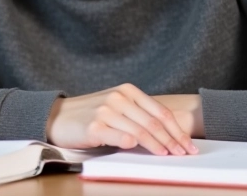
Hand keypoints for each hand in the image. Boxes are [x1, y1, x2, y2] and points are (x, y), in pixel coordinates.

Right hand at [45, 83, 198, 155]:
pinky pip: (119, 136)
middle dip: (172, 140)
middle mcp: (119, 98)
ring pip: (140, 131)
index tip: (188, 144)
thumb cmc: (90, 114)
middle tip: (184, 153)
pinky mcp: (94, 126)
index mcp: (128, 90)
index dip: (177, 130)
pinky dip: (132, 144)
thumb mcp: (116, 106)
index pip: (160, 112)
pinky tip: (141, 150)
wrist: (58, 116)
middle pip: (153, 122)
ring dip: (157, 145)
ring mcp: (106, 111)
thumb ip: (137, 113)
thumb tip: (168, 133)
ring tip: (168, 155)